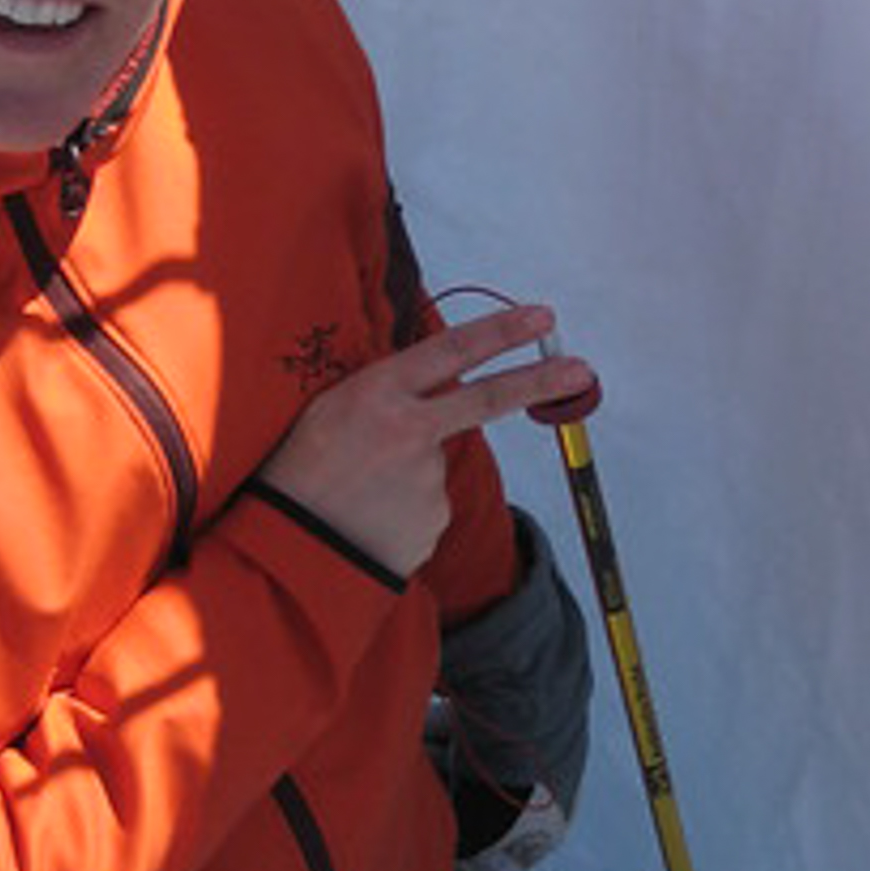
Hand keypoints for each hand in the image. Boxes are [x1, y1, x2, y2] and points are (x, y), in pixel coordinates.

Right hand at [258, 304, 592, 579]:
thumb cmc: (293, 475)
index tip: (542, 318)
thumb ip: (384, 395)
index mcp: (377, 394)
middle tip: (582, 370)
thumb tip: (431, 386)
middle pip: (489, 399)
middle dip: (541, 380)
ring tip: (359, 493)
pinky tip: (369, 518)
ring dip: (409, 474)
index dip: (501, 332)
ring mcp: (428, 480)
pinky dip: (404, 509)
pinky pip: (427, 505)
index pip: (451, 352)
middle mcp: (410, 432)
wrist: (287, 552)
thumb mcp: (327, 411)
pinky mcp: (434, 521)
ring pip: (435, 464)